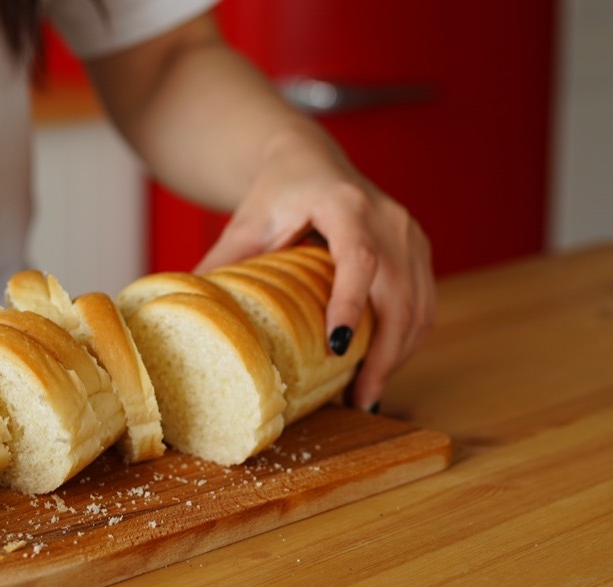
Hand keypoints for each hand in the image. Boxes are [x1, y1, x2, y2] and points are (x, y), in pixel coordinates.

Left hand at [194, 129, 435, 410]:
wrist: (311, 162)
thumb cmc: (278, 192)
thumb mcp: (247, 222)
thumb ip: (224, 263)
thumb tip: (189, 311)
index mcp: (345, 205)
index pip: (359, 258)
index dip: (352, 304)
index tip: (338, 349)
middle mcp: (388, 217)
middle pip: (399, 293)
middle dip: (384, 352)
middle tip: (359, 399)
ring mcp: (410, 234)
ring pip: (419, 305)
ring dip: (398, 355)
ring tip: (368, 394)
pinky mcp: (419, 250)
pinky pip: (424, 304)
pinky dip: (408, 341)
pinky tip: (384, 368)